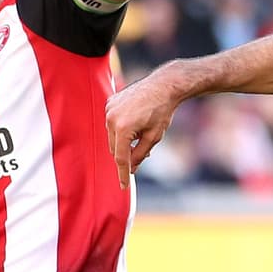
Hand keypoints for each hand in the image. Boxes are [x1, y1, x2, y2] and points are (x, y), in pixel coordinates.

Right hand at [105, 64, 186, 188]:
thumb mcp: (154, 138)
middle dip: (126, 154)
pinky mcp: (110, 102)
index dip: (123, 174)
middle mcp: (111, 118)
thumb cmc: (162, 111)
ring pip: (112, 136)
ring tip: (141, 133)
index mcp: (123, 128)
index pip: (121, 158)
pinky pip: (112, 123)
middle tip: (142, 151)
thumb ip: (140, 155)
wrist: (163, 85)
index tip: (124, 186)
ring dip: (124, 140)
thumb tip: (130, 169)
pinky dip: (121, 128)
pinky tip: (136, 121)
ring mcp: (109, 109)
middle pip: (115, 148)